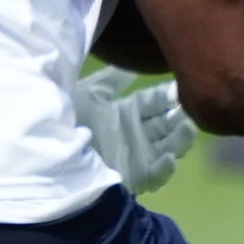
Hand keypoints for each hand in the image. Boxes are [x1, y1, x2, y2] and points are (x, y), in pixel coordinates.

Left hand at [75, 66, 196, 194]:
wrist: (52, 152)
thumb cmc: (67, 120)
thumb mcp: (88, 94)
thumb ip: (112, 80)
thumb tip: (134, 66)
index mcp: (126, 112)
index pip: (156, 100)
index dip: (169, 94)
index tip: (180, 86)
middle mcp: (137, 133)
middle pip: (168, 122)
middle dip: (181, 114)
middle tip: (192, 106)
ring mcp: (139, 155)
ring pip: (171, 146)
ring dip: (181, 138)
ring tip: (187, 126)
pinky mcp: (136, 177)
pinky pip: (157, 175)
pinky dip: (165, 168)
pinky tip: (169, 158)